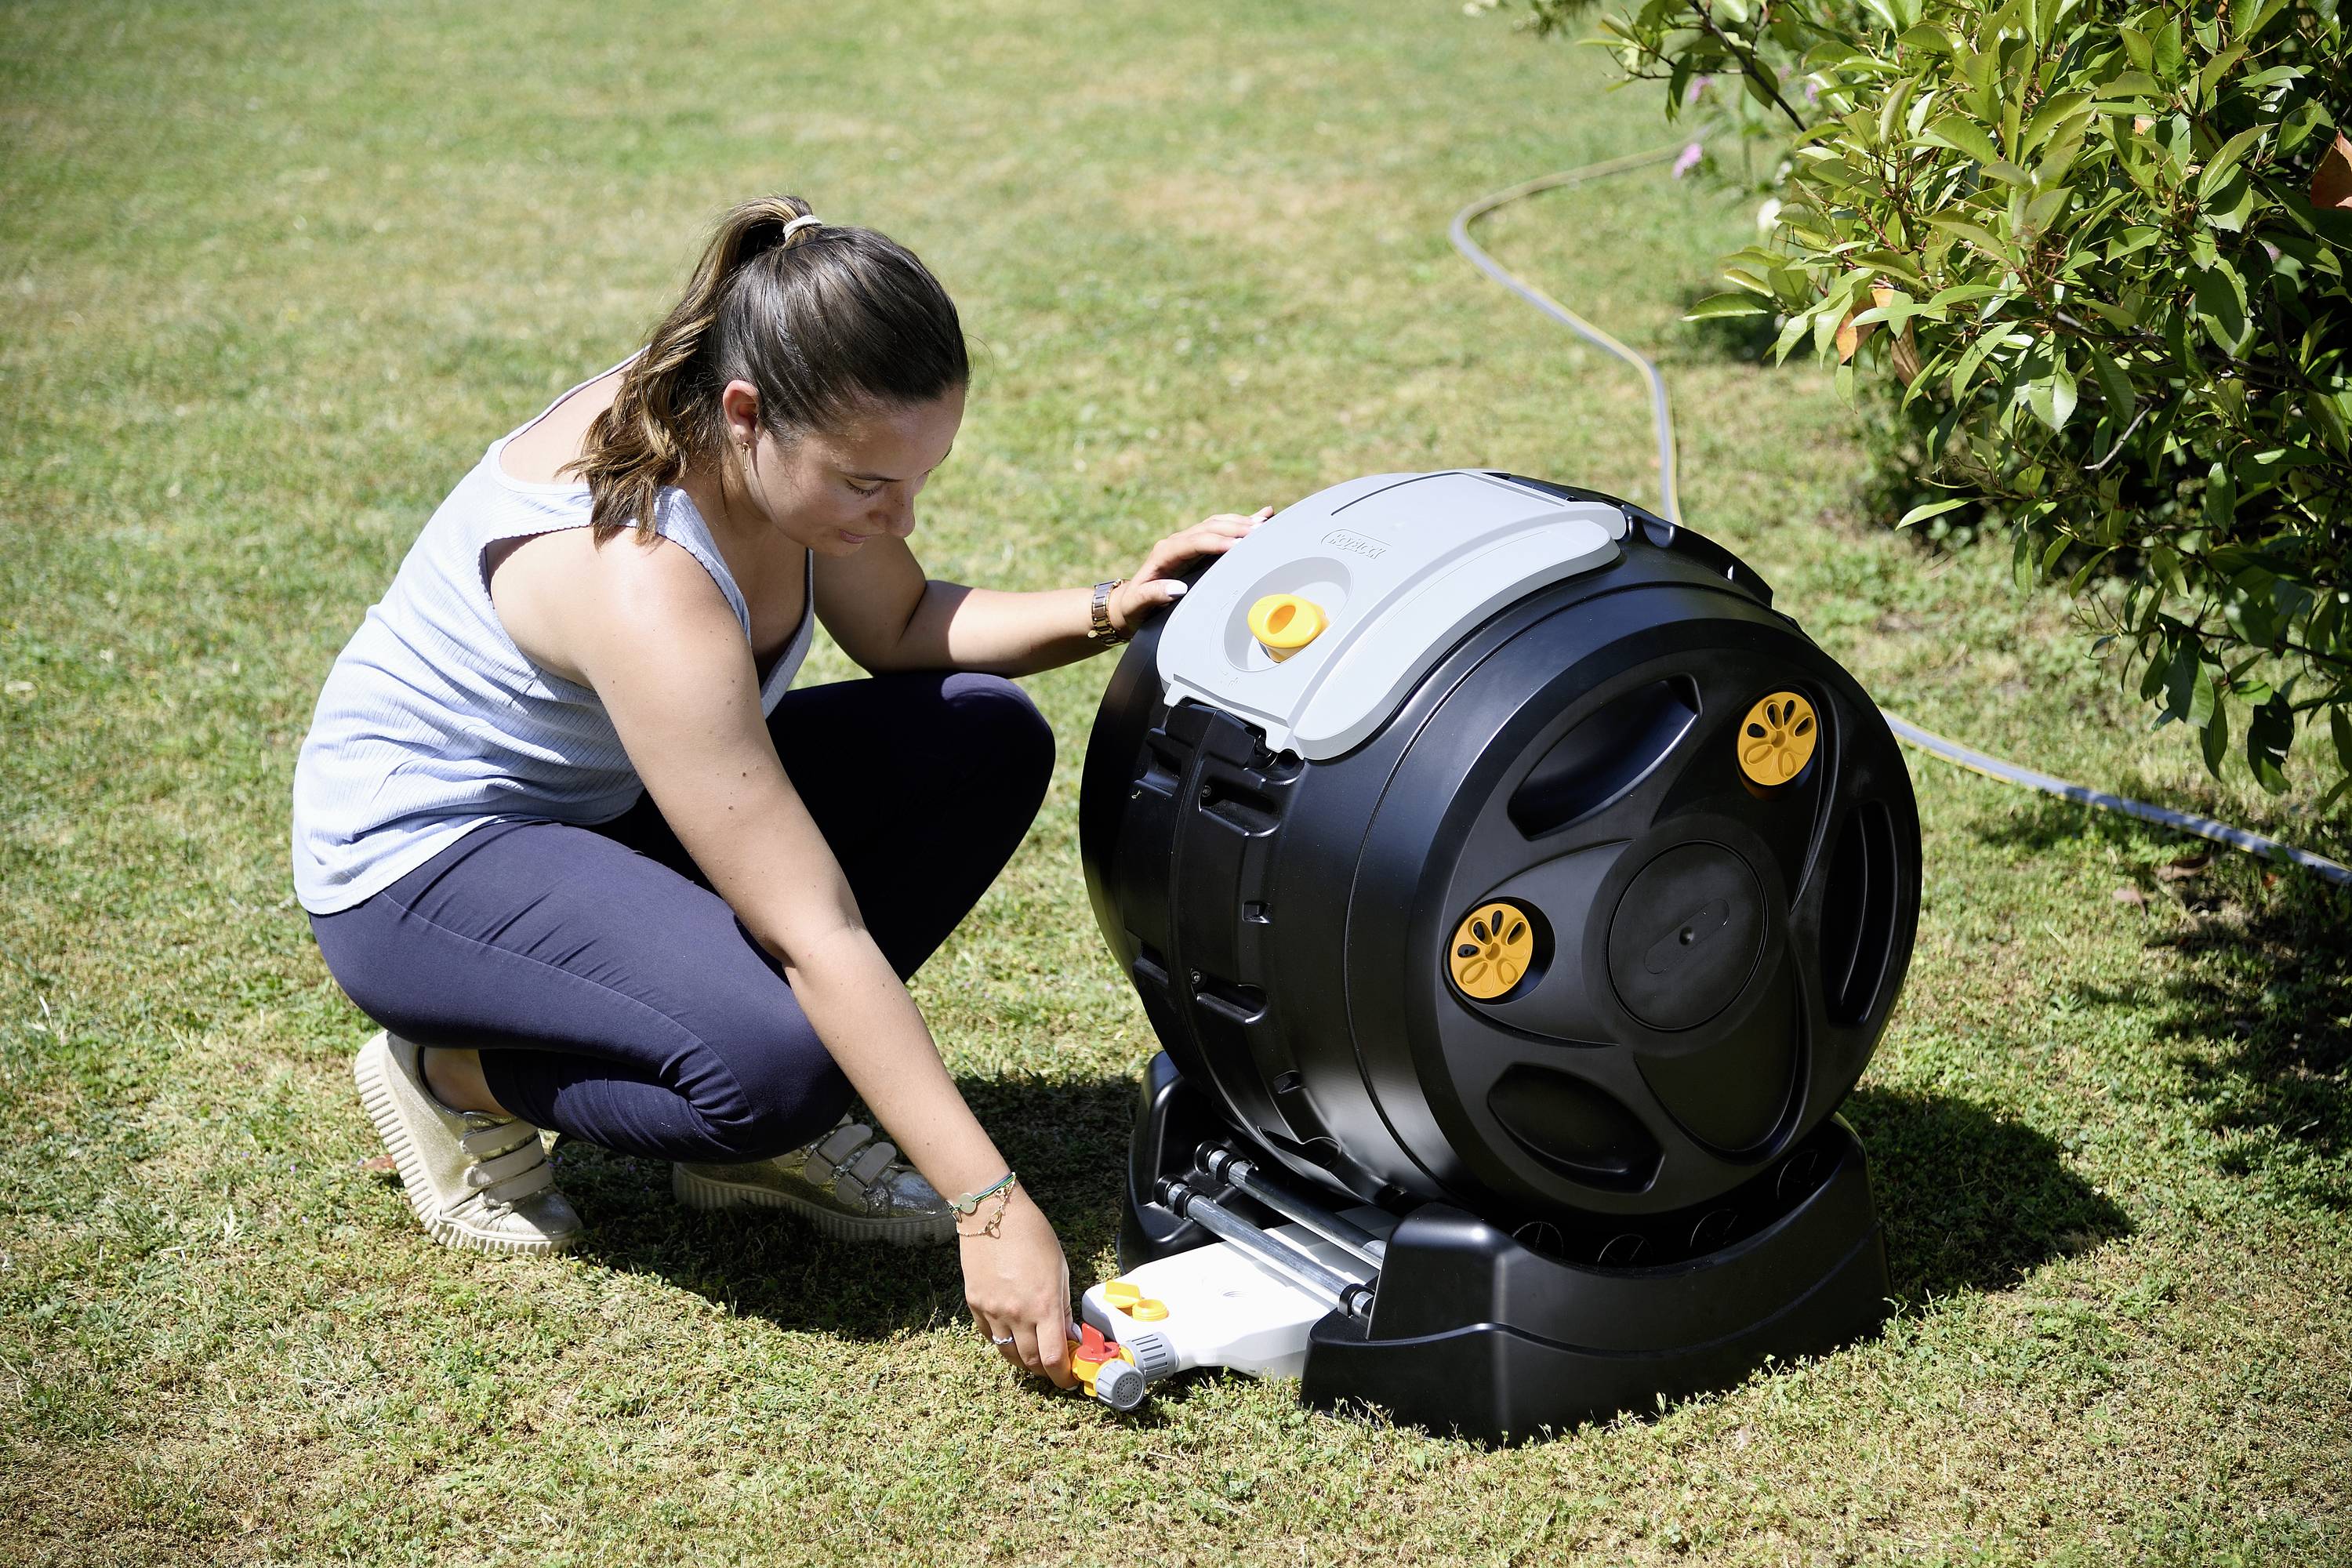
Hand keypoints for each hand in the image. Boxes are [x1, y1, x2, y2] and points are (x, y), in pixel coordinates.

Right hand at [961, 1187, 1076, 1388]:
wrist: (992, 1214)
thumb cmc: (1033, 1235)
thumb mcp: (1060, 1269)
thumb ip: (1061, 1306)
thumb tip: (1066, 1335)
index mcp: (1044, 1305)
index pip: (1053, 1358)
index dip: (1062, 1376)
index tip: (1068, 1379)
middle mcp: (1017, 1314)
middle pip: (1030, 1361)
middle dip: (1044, 1370)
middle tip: (1052, 1365)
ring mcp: (993, 1311)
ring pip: (1008, 1353)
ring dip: (1023, 1359)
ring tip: (1033, 1351)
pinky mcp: (974, 1304)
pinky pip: (989, 1335)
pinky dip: (1002, 1340)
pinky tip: (1011, 1331)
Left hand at [1109, 506, 1277, 632]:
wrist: (1130, 602)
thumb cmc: (1133, 606)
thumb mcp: (1136, 604)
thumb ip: (1152, 594)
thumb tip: (1176, 588)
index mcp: (1164, 553)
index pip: (1194, 542)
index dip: (1216, 542)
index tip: (1238, 546)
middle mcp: (1177, 542)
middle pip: (1209, 528)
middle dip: (1235, 528)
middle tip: (1260, 532)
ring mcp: (1188, 542)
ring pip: (1217, 524)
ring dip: (1241, 522)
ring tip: (1265, 523)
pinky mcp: (1197, 546)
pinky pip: (1221, 529)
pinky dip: (1240, 522)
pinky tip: (1262, 516)